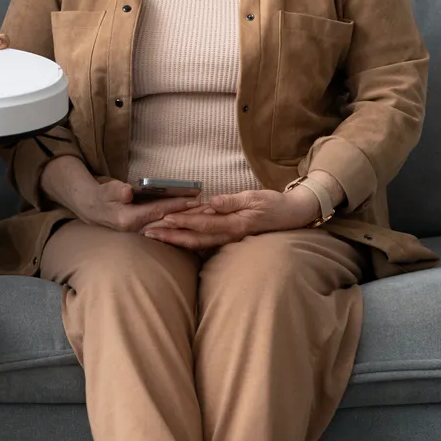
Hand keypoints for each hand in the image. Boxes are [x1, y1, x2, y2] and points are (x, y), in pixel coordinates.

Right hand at [38, 157, 200, 231]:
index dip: (178, 204)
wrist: (90, 209)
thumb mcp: (104, 189)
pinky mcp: (146, 234)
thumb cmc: (100, 196)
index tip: (197, 199)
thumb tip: (127, 191)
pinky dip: (182, 227)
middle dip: (191, 217)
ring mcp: (141, 235)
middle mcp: (136, 231)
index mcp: (128, 220)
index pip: (159, 211)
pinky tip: (197, 225)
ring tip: (209, 216)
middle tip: (212, 210)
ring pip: (170, 229)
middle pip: (169, 223)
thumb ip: (115, 190)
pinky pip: (167, 231)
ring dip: (190, 223)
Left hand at [142, 188, 318, 250]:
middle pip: (195, 238)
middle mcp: (229, 235)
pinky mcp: (228, 238)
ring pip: (198, 243)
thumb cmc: (274, 204)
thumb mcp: (254, 197)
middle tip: (148, 234)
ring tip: (155, 237)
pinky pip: (205, 241)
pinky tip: (173, 239)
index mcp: (235, 224)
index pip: (204, 223)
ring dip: (175, 241)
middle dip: (171, 237)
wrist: (291, 216)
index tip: (165, 218)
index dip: (183, 221)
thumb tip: (211, 202)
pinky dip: (188, 240)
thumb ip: (232, 201)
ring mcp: (228, 239)